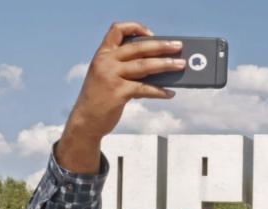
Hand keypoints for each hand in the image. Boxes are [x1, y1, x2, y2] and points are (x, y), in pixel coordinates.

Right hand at [56, 22, 185, 172]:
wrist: (86, 120)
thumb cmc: (102, 97)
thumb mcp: (108, 75)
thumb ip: (126, 67)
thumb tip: (159, 65)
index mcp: (103, 54)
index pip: (117, 30)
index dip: (135, 28)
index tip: (152, 34)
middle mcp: (106, 61)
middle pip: (137, 47)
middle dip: (161, 46)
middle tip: (178, 46)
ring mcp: (111, 76)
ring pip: (144, 66)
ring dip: (165, 65)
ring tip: (181, 65)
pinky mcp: (118, 92)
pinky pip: (144, 89)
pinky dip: (159, 91)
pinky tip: (170, 93)